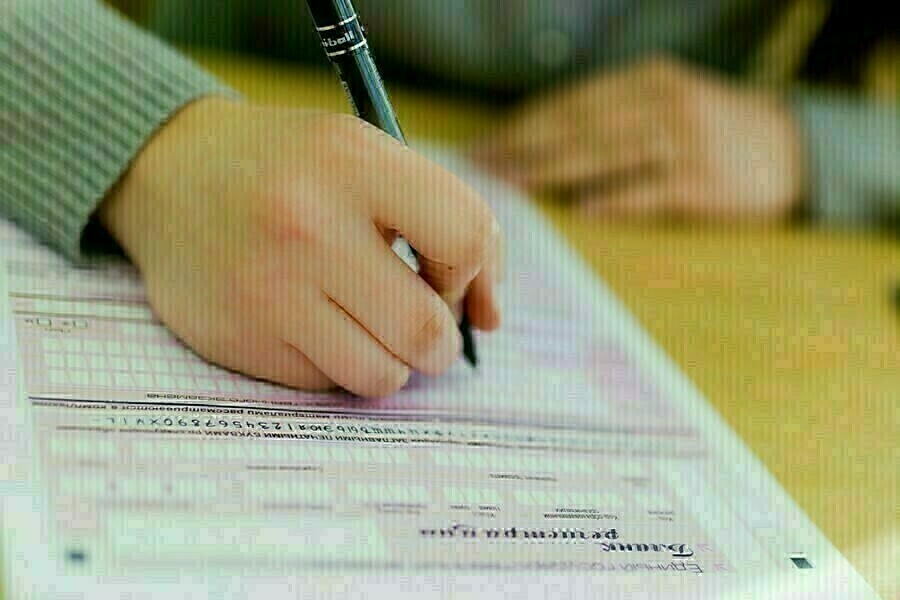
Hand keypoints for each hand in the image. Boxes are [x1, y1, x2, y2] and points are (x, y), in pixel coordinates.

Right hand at [98, 97, 501, 397]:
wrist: (169, 174)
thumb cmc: (294, 169)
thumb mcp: (367, 158)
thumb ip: (445, 221)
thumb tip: (491, 320)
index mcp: (352, 162)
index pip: (465, 237)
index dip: (475, 268)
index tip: (448, 272)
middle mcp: (308, 226)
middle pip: (428, 329)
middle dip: (440, 337)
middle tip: (418, 317)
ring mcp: (268, 290)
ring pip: (384, 375)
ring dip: (393, 359)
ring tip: (367, 323)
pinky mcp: (238, 339)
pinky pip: (328, 384)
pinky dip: (338, 364)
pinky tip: (312, 325)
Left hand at [473, 56, 805, 222]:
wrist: (790, 149)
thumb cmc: (709, 130)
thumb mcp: (665, 103)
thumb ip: (612, 116)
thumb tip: (539, 143)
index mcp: (648, 80)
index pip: (573, 102)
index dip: (525, 123)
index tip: (487, 143)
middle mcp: (664, 103)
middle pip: (581, 125)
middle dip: (525, 145)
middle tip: (485, 166)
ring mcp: (686, 142)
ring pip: (607, 154)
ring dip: (554, 171)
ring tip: (515, 185)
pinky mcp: (704, 183)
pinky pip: (650, 191)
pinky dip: (614, 199)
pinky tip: (580, 209)